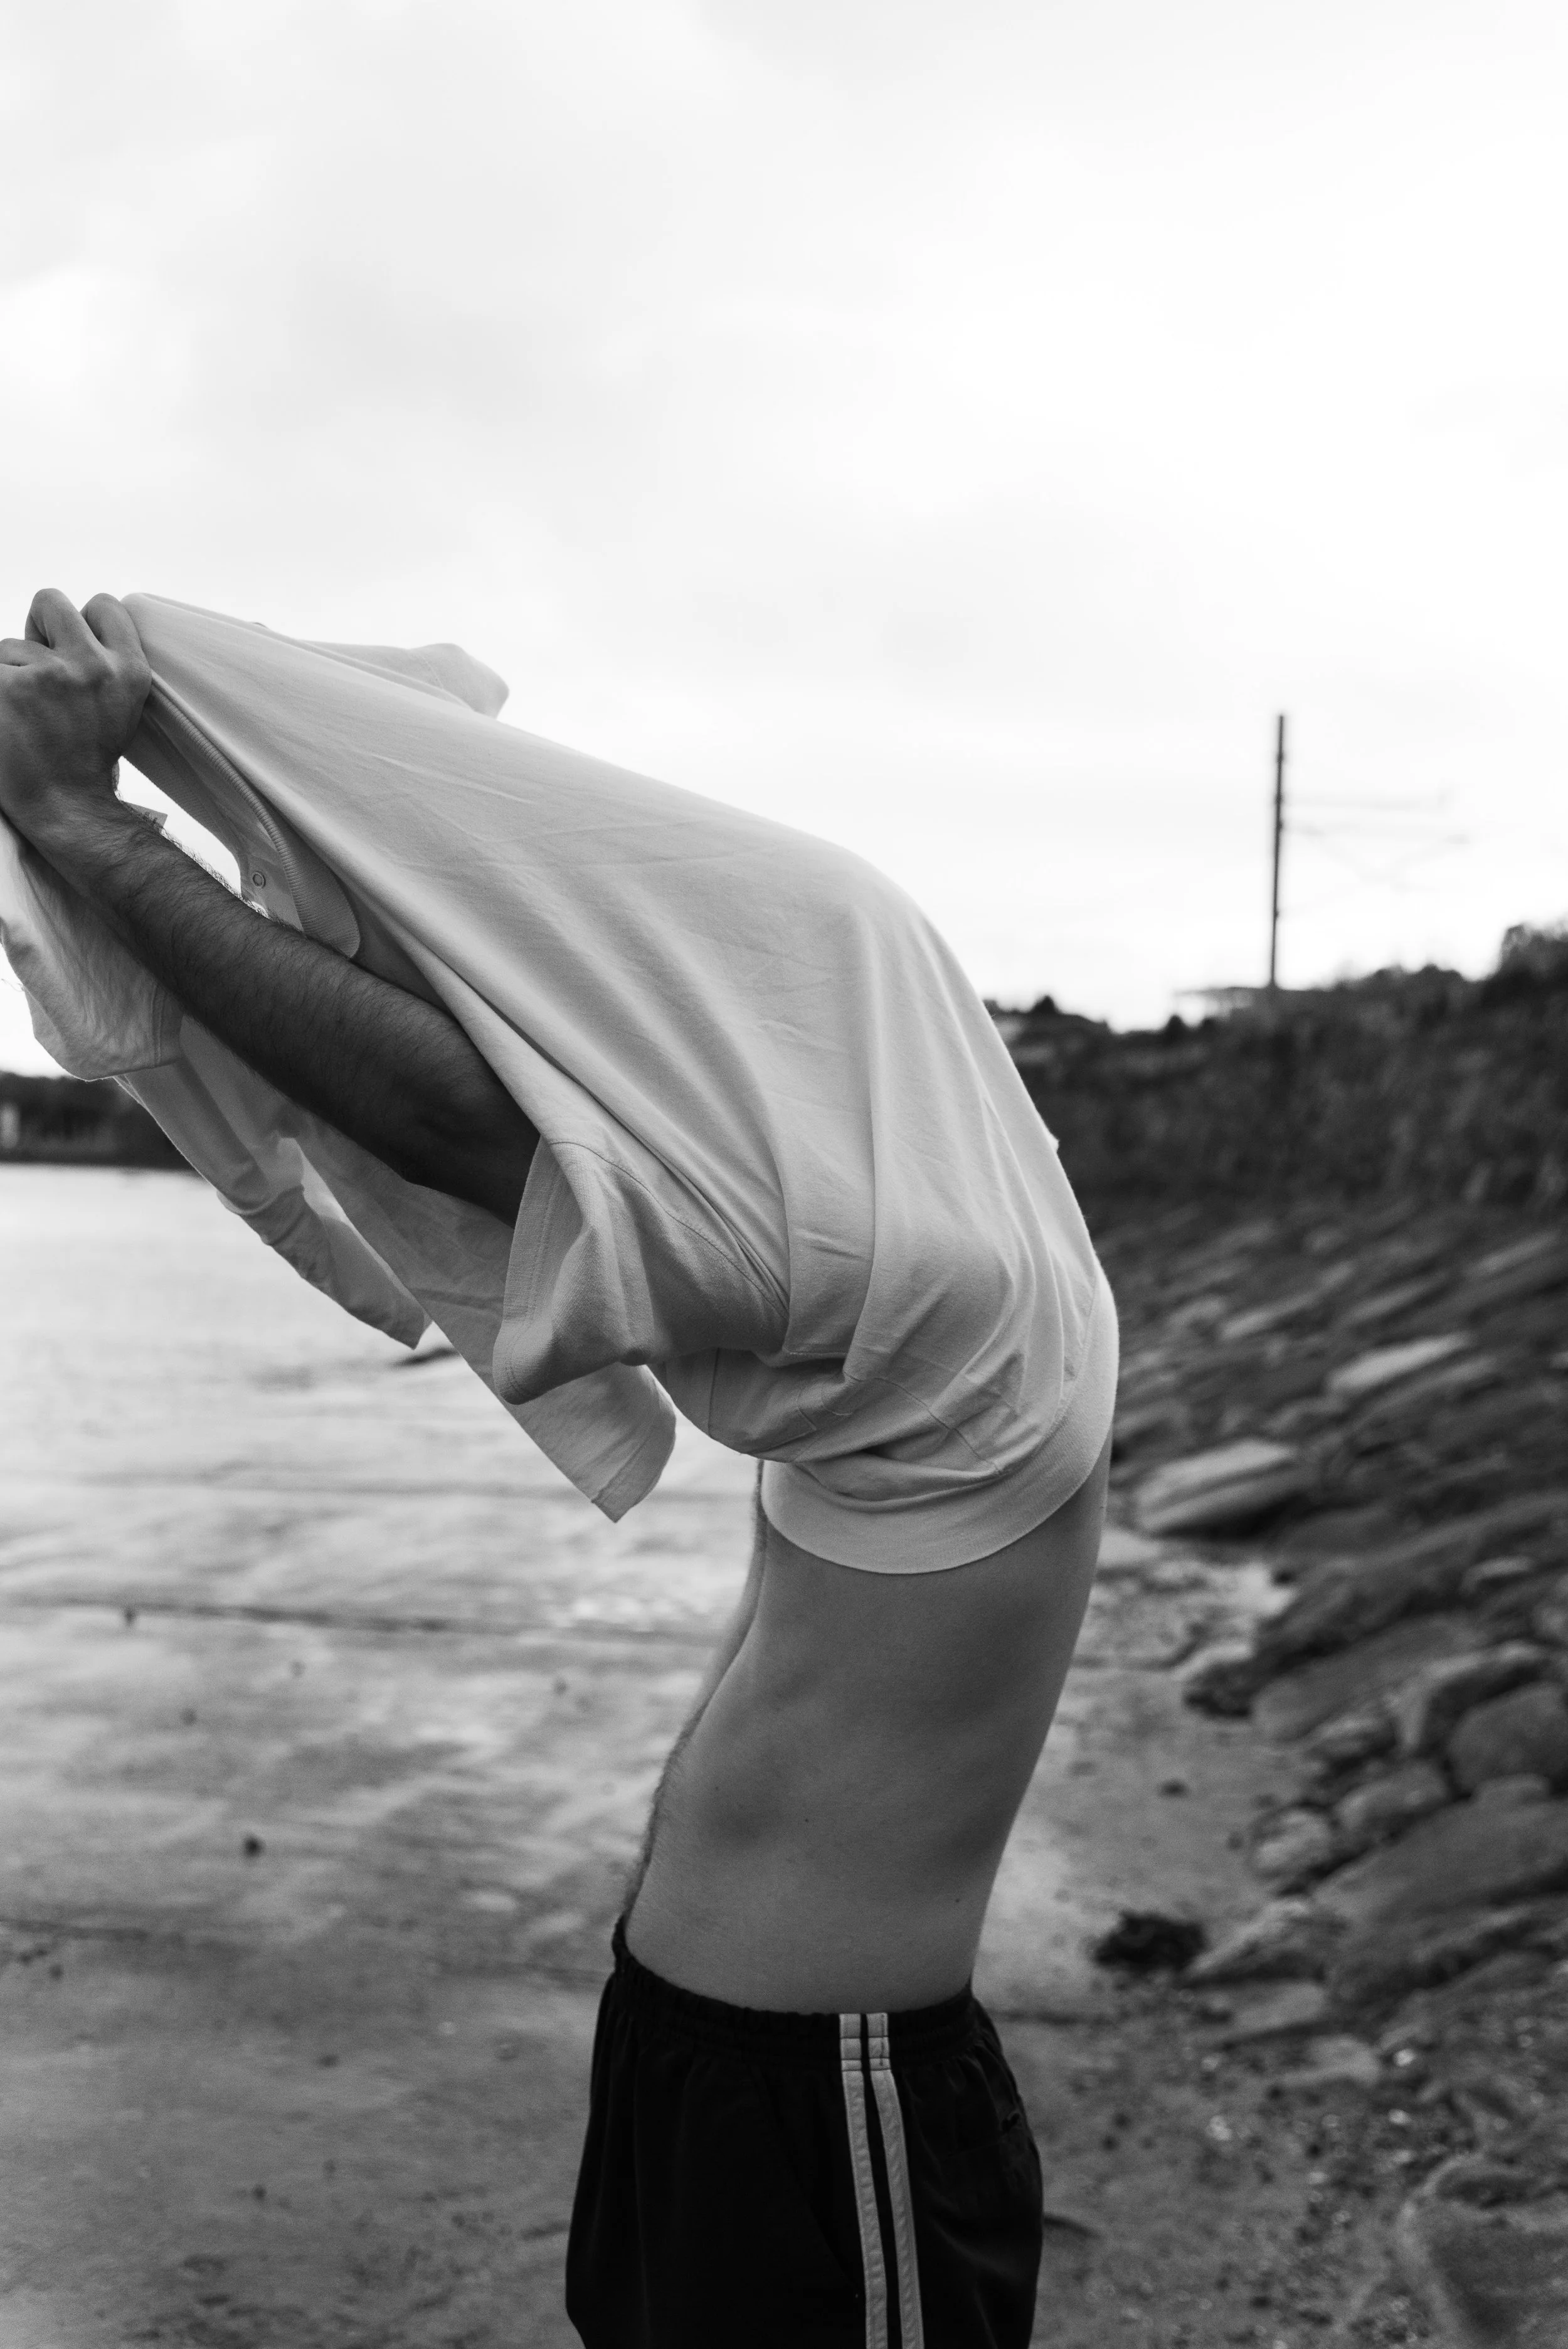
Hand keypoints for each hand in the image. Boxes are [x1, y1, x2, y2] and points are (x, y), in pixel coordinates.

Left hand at [0, 589, 150, 851]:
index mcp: (129, 672)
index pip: (105, 605)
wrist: (65, 809)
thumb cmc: (85, 764)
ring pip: (9, 645)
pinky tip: (6, 718)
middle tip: (35, 671)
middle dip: (37, 628)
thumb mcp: (118, 709)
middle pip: (51, 602)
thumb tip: (57, 636)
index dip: (79, 621)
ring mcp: (48, 674)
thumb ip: (100, 667)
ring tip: (22, 717)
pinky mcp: (6, 686)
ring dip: (9, 674)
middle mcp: (93, 666)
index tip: (68, 650)